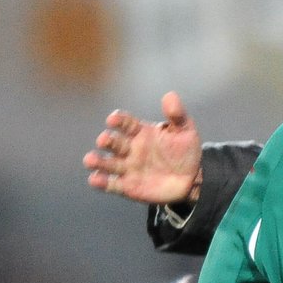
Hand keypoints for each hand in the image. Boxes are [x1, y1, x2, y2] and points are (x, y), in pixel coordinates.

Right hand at [83, 91, 202, 204]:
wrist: (192, 178)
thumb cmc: (186, 151)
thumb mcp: (185, 130)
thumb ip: (177, 115)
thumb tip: (170, 95)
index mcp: (141, 132)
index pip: (126, 123)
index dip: (119, 120)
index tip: (113, 119)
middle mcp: (130, 149)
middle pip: (114, 143)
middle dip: (107, 141)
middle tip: (104, 140)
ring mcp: (128, 167)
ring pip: (108, 163)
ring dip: (98, 161)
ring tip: (90, 160)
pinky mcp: (128, 186)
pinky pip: (112, 184)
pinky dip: (102, 182)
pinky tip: (95, 179)